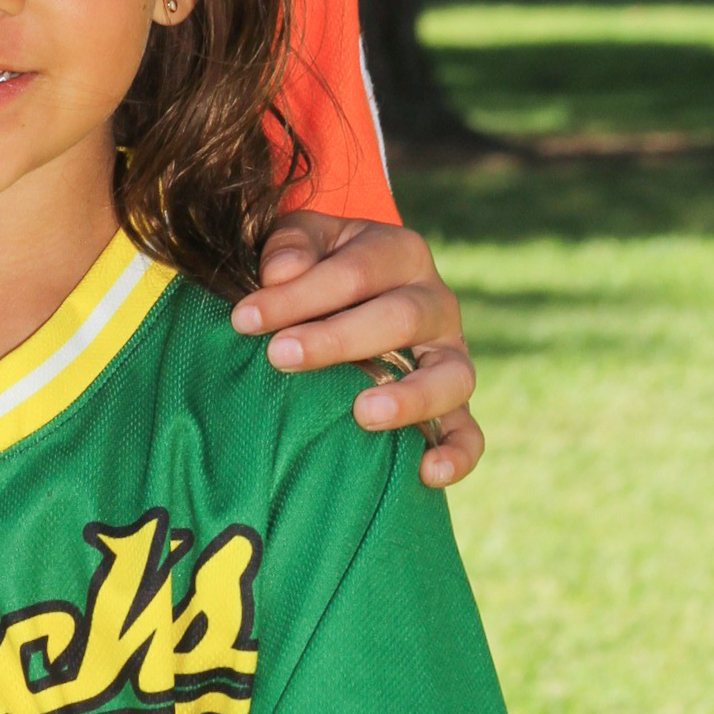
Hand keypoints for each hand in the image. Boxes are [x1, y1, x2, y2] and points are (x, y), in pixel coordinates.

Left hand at [231, 213, 480, 488]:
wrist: (344, 296)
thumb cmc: (315, 265)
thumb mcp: (299, 239)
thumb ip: (288, 246)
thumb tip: (280, 273)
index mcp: (399, 252)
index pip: (354, 272)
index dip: (297, 295)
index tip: (244, 319)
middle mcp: (435, 301)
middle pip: (401, 318)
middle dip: (337, 339)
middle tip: (280, 356)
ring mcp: (451, 354)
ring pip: (452, 376)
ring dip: (410, 397)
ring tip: (363, 415)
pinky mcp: (454, 403)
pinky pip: (469, 431)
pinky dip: (457, 453)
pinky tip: (427, 474)